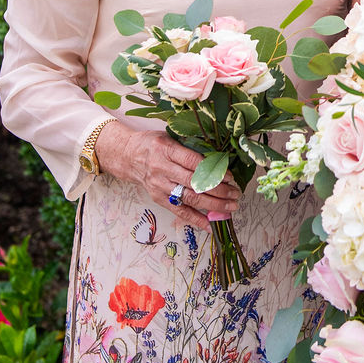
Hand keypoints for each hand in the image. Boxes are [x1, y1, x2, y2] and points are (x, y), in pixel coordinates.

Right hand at [94, 121, 242, 229]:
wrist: (128, 156)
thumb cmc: (153, 144)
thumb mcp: (170, 137)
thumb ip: (190, 147)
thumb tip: (219, 159)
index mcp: (166, 150)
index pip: (193, 162)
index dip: (213, 171)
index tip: (230, 176)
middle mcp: (162, 169)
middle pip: (193, 183)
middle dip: (218, 191)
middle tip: (235, 194)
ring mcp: (159, 186)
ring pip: (189, 199)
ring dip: (213, 205)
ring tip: (230, 207)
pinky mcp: (158, 199)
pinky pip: (179, 212)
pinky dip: (197, 220)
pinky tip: (211, 225)